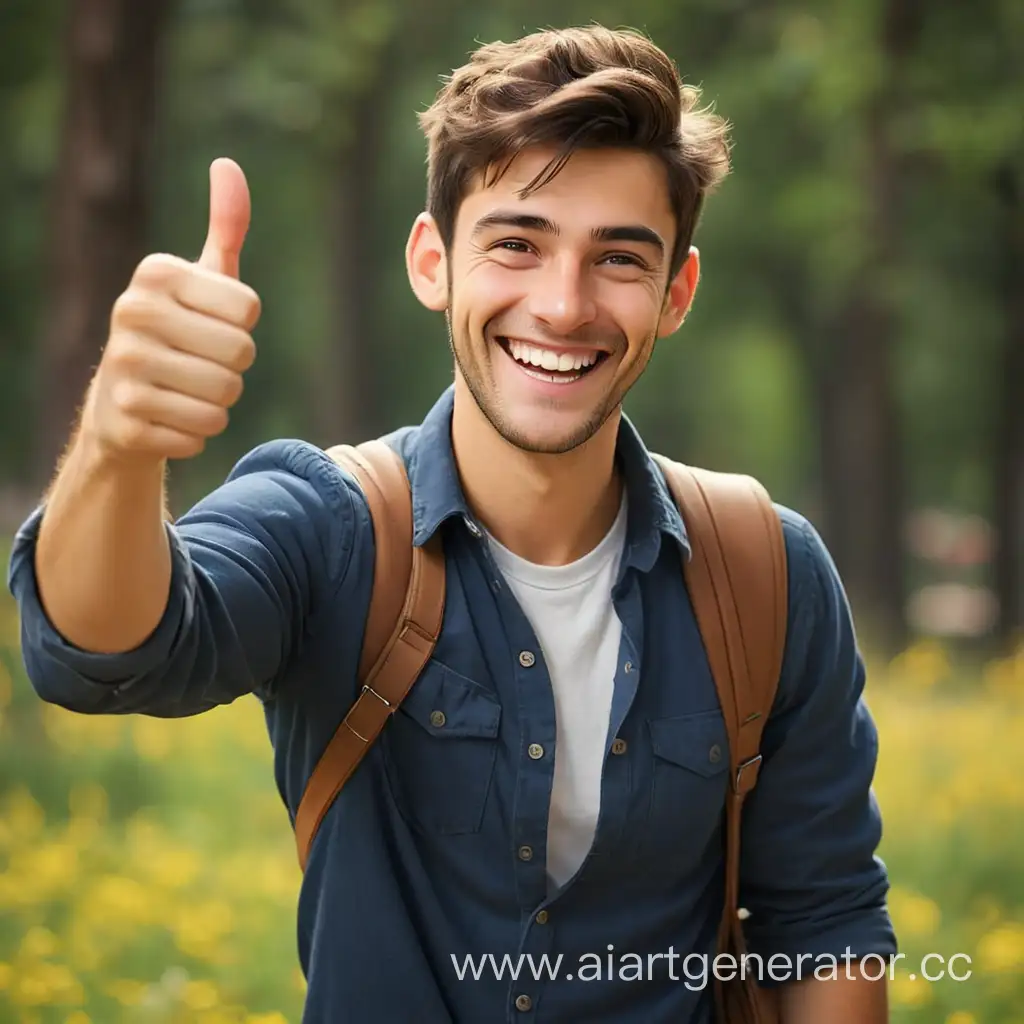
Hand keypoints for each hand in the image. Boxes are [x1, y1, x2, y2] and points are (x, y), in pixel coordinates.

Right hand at [80, 158, 261, 461]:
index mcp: (154, 274)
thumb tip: (228, 166)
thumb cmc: (178, 333)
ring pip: (225, 397)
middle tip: (202, 362)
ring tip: (186, 389)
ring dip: (219, 402)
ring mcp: (124, 371)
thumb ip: (225, 227)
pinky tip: (169, 417)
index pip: (249, 309)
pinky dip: (198, 432)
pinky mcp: (127, 422)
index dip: (242, 325)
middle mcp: (131, 314)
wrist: (119, 404)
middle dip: (235, 367)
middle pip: (242, 354)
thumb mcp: (201, 280)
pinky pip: (204, 434)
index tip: (211, 324)